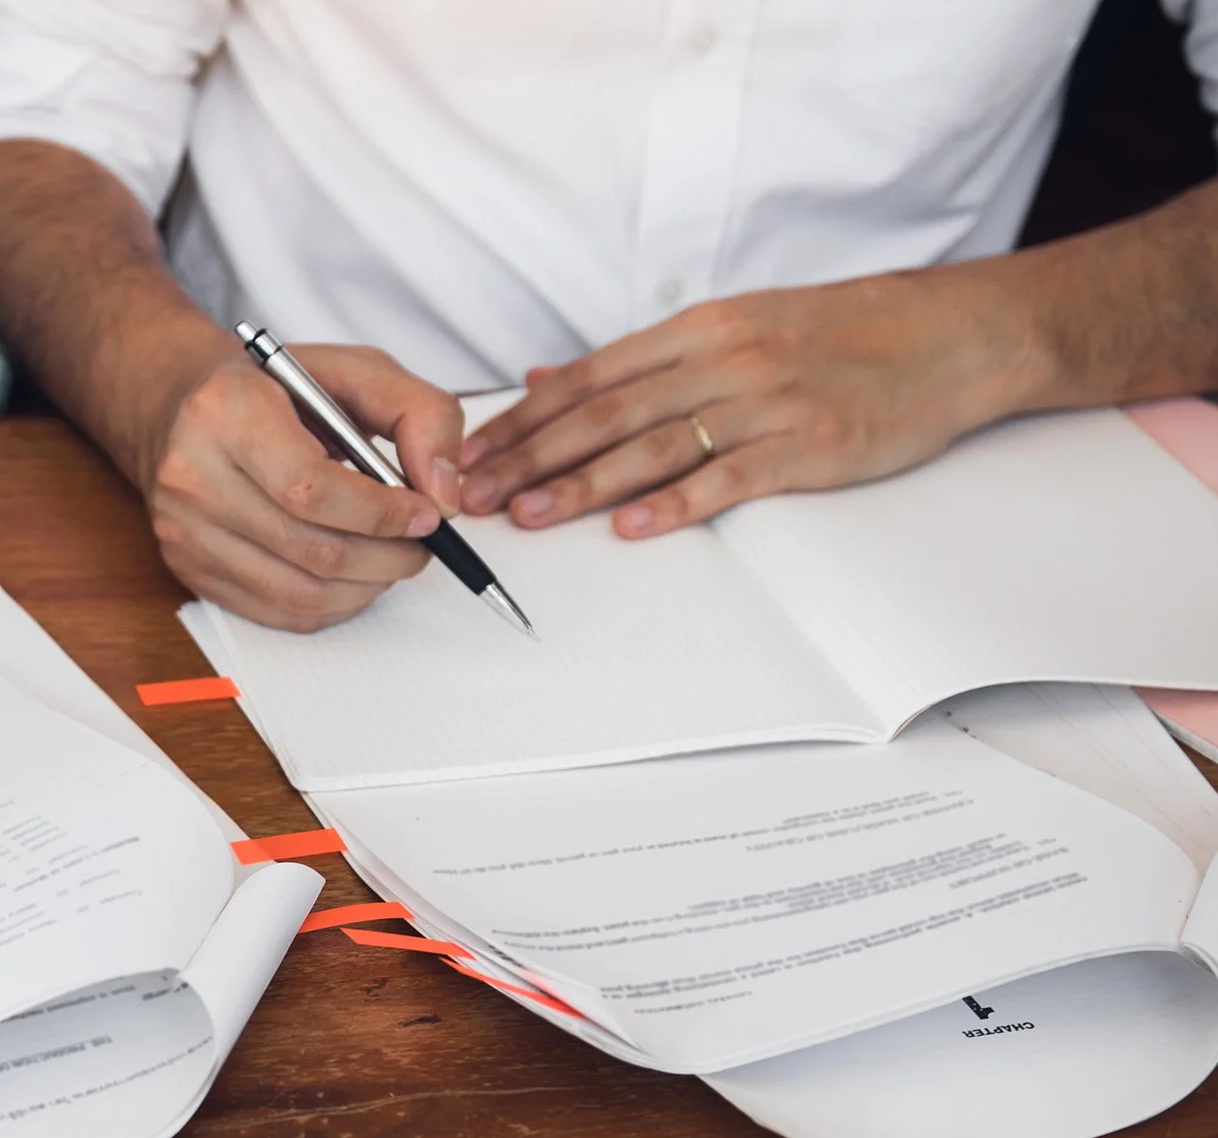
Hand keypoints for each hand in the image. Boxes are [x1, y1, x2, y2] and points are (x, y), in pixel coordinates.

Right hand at [142, 340, 462, 631]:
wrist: (177, 403)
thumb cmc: (274, 388)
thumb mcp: (356, 371)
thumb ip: (420, 415)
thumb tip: (444, 496)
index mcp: (226, 411)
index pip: (312, 489)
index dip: (382, 514)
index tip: (427, 514)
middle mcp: (192, 476)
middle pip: (312, 549)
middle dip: (388, 556)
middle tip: (421, 543)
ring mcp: (183, 531)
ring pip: (299, 592)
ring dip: (366, 586)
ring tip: (392, 558)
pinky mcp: (188, 569)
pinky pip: (277, 612)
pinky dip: (333, 604)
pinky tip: (353, 576)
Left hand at [457, 271, 1026, 536]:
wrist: (951, 333)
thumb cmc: (839, 334)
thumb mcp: (732, 325)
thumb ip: (638, 360)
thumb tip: (546, 377)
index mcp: (697, 330)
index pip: (588, 378)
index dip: (522, 418)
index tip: (470, 453)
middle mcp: (723, 359)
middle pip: (605, 413)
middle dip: (530, 457)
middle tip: (475, 494)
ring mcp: (767, 400)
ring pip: (655, 444)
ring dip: (583, 485)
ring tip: (530, 516)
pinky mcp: (811, 443)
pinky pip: (731, 476)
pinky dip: (676, 503)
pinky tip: (630, 528)